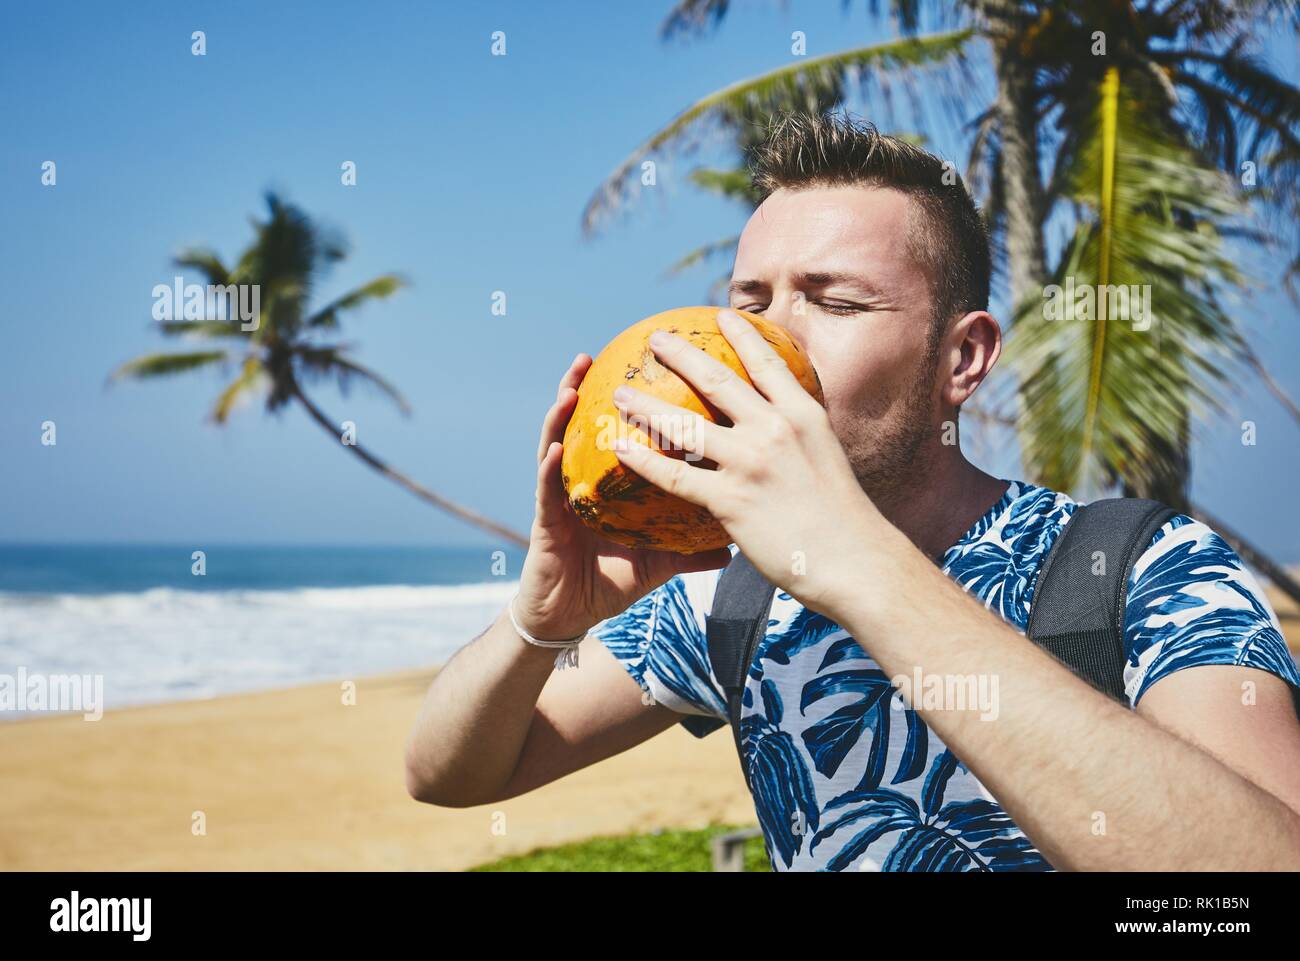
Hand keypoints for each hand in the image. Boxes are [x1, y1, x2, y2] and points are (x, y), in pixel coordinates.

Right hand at [514, 352, 732, 640]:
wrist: (570, 617)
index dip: (642, 405)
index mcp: (614, 485)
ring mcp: (563, 496)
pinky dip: (549, 466)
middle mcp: (587, 481)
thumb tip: (735, 545)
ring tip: (571, 385)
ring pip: (561, 443)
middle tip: (608, 354)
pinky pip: (547, 488)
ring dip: (562, 412)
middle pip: (594, 425)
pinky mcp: (546, 521)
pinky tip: (553, 448)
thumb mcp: (660, 562)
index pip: (629, 436)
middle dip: (599, 386)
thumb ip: (692, 548)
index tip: (661, 372)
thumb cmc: (611, 583)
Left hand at [609, 309, 880, 615]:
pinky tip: (621, 450)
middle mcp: (775, 429)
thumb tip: (782, 424)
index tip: (722, 315)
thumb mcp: (827, 458)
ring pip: (685, 425)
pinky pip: (675, 476)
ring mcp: (750, 463)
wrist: (853, 559)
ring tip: (621, 392)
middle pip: (717, 381)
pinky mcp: (731, 500)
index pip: (767, 363)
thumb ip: (800, 437)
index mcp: (804, 415)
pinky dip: (644, 461)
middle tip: (655, 338)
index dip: (742, 336)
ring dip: (647, 406)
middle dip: (681, 354)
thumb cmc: (844, 519)